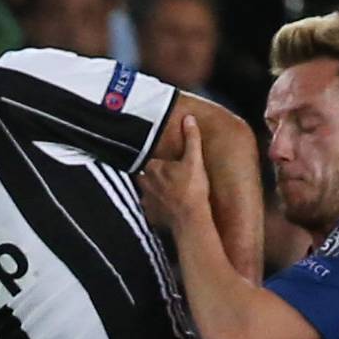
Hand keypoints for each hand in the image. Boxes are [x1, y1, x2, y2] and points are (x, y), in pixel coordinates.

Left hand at [138, 114, 209, 231]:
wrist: (191, 220)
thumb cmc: (192, 189)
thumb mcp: (195, 159)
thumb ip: (191, 138)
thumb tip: (188, 118)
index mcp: (152, 168)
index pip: (148, 160)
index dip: (155, 161)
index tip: (164, 163)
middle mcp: (144, 184)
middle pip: (143, 176)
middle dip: (151, 176)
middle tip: (166, 177)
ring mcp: (146, 201)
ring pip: (145, 193)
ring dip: (153, 192)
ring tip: (166, 193)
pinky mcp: (151, 217)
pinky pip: (150, 210)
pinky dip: (156, 209)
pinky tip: (166, 209)